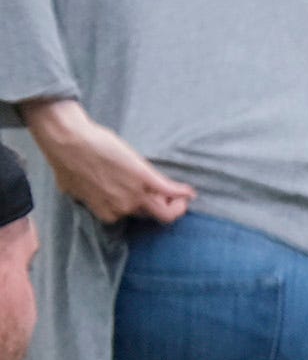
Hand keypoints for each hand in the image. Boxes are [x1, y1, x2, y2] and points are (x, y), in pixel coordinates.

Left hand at [20, 106, 186, 230]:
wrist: (69, 141)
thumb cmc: (65, 162)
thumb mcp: (74, 188)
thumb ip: (87, 197)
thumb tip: (87, 193)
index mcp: (107, 212)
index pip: (131, 218)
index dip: (139, 209)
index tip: (143, 201)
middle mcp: (123, 208)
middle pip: (151, 216)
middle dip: (160, 208)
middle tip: (164, 197)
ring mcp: (136, 193)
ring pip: (164, 212)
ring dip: (174, 204)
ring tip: (178, 196)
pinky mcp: (145, 177)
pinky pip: (171, 190)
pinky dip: (182, 192)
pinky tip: (189, 191)